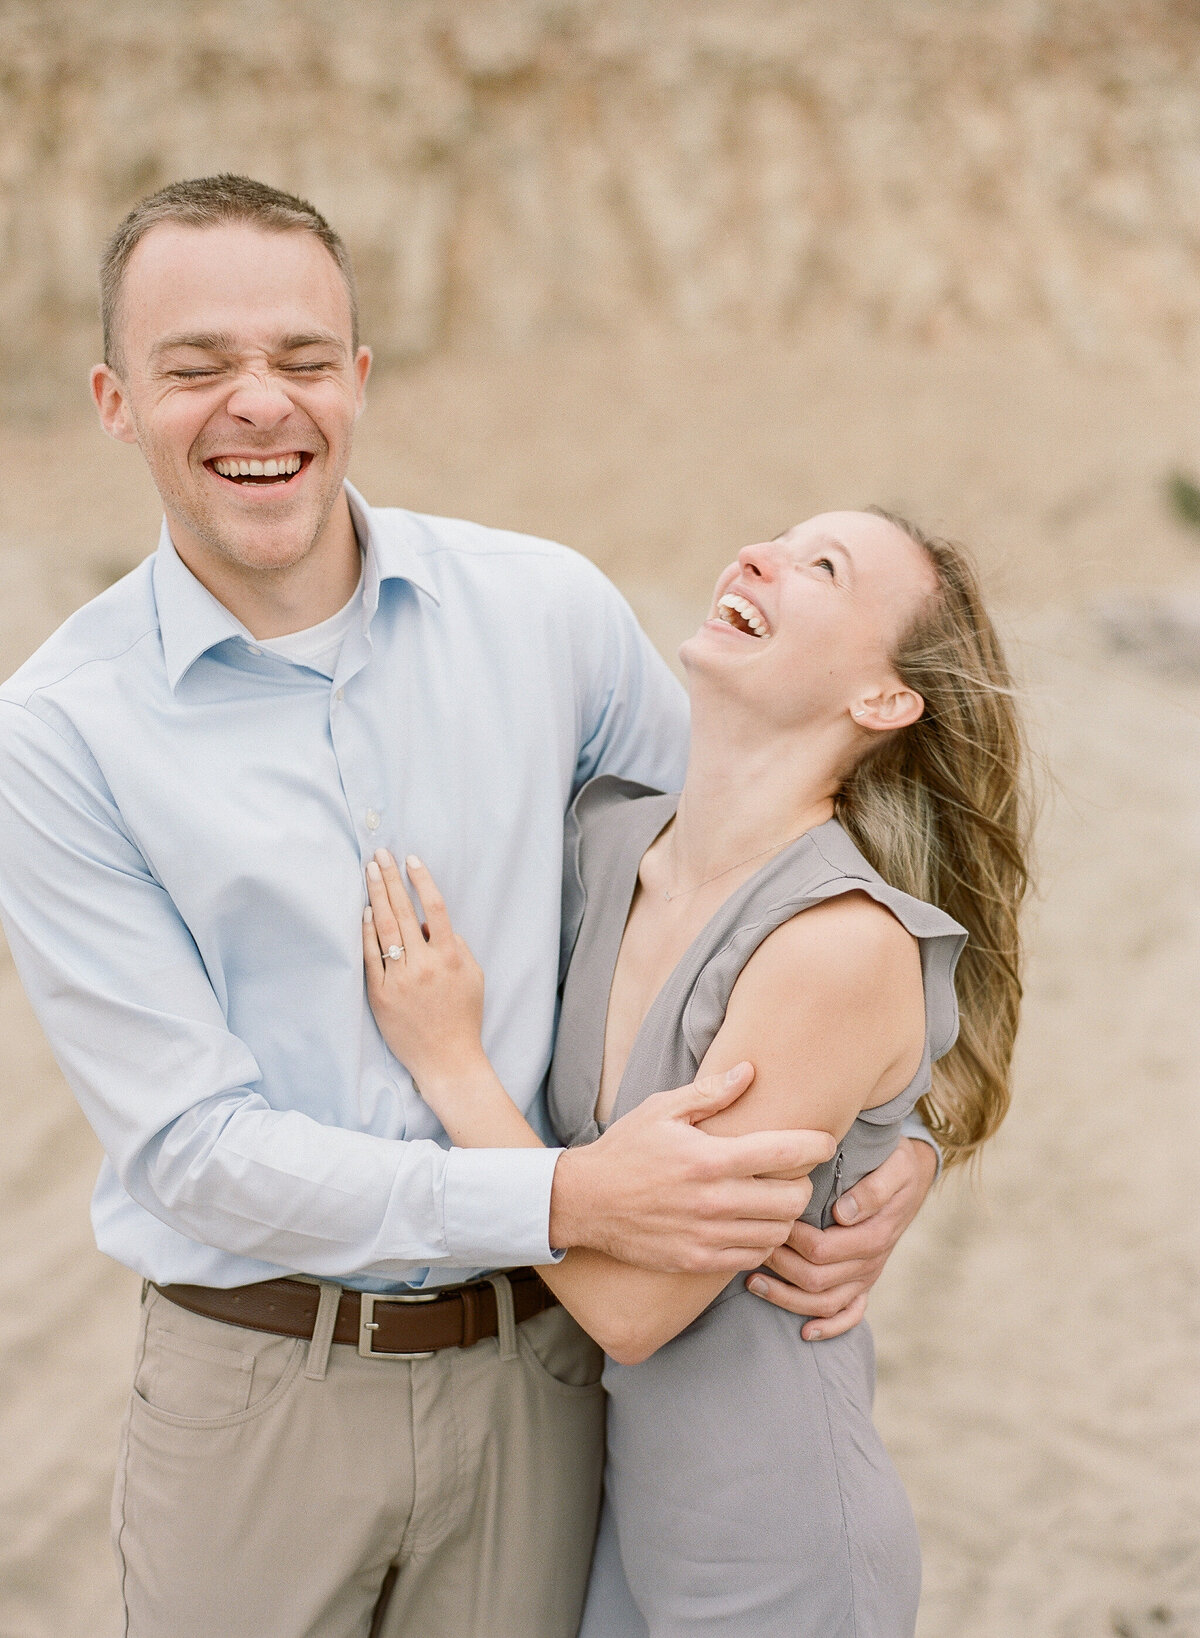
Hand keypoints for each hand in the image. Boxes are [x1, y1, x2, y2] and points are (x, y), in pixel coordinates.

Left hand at [362, 850, 486, 1093]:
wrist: (447, 1059)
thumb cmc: (463, 1016)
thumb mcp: (473, 976)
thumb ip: (457, 945)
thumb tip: (429, 923)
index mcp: (450, 957)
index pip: (436, 908)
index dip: (422, 880)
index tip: (411, 860)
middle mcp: (424, 965)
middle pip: (404, 912)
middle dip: (391, 879)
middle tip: (380, 855)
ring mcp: (400, 980)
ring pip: (385, 929)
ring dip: (376, 896)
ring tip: (369, 872)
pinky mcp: (381, 995)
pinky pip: (371, 956)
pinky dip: (367, 931)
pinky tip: (364, 911)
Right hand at [549, 1063, 835, 1272]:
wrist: (584, 1202)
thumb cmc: (625, 1150)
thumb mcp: (661, 1109)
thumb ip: (710, 1093)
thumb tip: (749, 1071)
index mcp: (709, 1159)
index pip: (783, 1153)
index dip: (816, 1145)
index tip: (825, 1141)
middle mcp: (713, 1201)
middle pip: (792, 1200)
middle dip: (803, 1184)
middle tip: (794, 1173)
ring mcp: (706, 1236)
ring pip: (777, 1233)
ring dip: (785, 1216)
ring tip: (775, 1200)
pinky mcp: (697, 1261)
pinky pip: (752, 1257)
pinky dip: (762, 1242)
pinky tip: (752, 1225)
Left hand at [745, 1136, 936, 1338]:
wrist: (911, 1177)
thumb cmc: (894, 1164)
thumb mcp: (894, 1166)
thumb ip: (873, 1189)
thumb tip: (844, 1214)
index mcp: (874, 1234)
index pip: (824, 1250)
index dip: (793, 1242)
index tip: (772, 1224)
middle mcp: (870, 1261)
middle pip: (818, 1280)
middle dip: (780, 1267)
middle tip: (753, 1247)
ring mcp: (867, 1275)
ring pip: (825, 1303)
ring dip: (786, 1298)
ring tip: (753, 1283)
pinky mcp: (865, 1282)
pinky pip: (851, 1315)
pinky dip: (829, 1327)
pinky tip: (805, 1332)